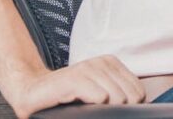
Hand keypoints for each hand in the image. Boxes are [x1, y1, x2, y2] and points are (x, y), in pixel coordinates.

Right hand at [5, 55, 146, 118]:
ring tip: (87, 108)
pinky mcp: (74, 78)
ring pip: (116, 98)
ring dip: (104, 110)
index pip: (139, 91)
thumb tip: (139, 104)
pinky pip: (100, 96)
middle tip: (98, 110)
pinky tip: (81, 106)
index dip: (130, 107)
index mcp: (111, 63)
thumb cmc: (67, 96)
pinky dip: (94, 106)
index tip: (112, 110)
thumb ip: (118, 94)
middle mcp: (101, 62)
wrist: (33, 92)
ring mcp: (87, 68)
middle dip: (117, 109)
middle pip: (129, 96)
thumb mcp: (97, 92)